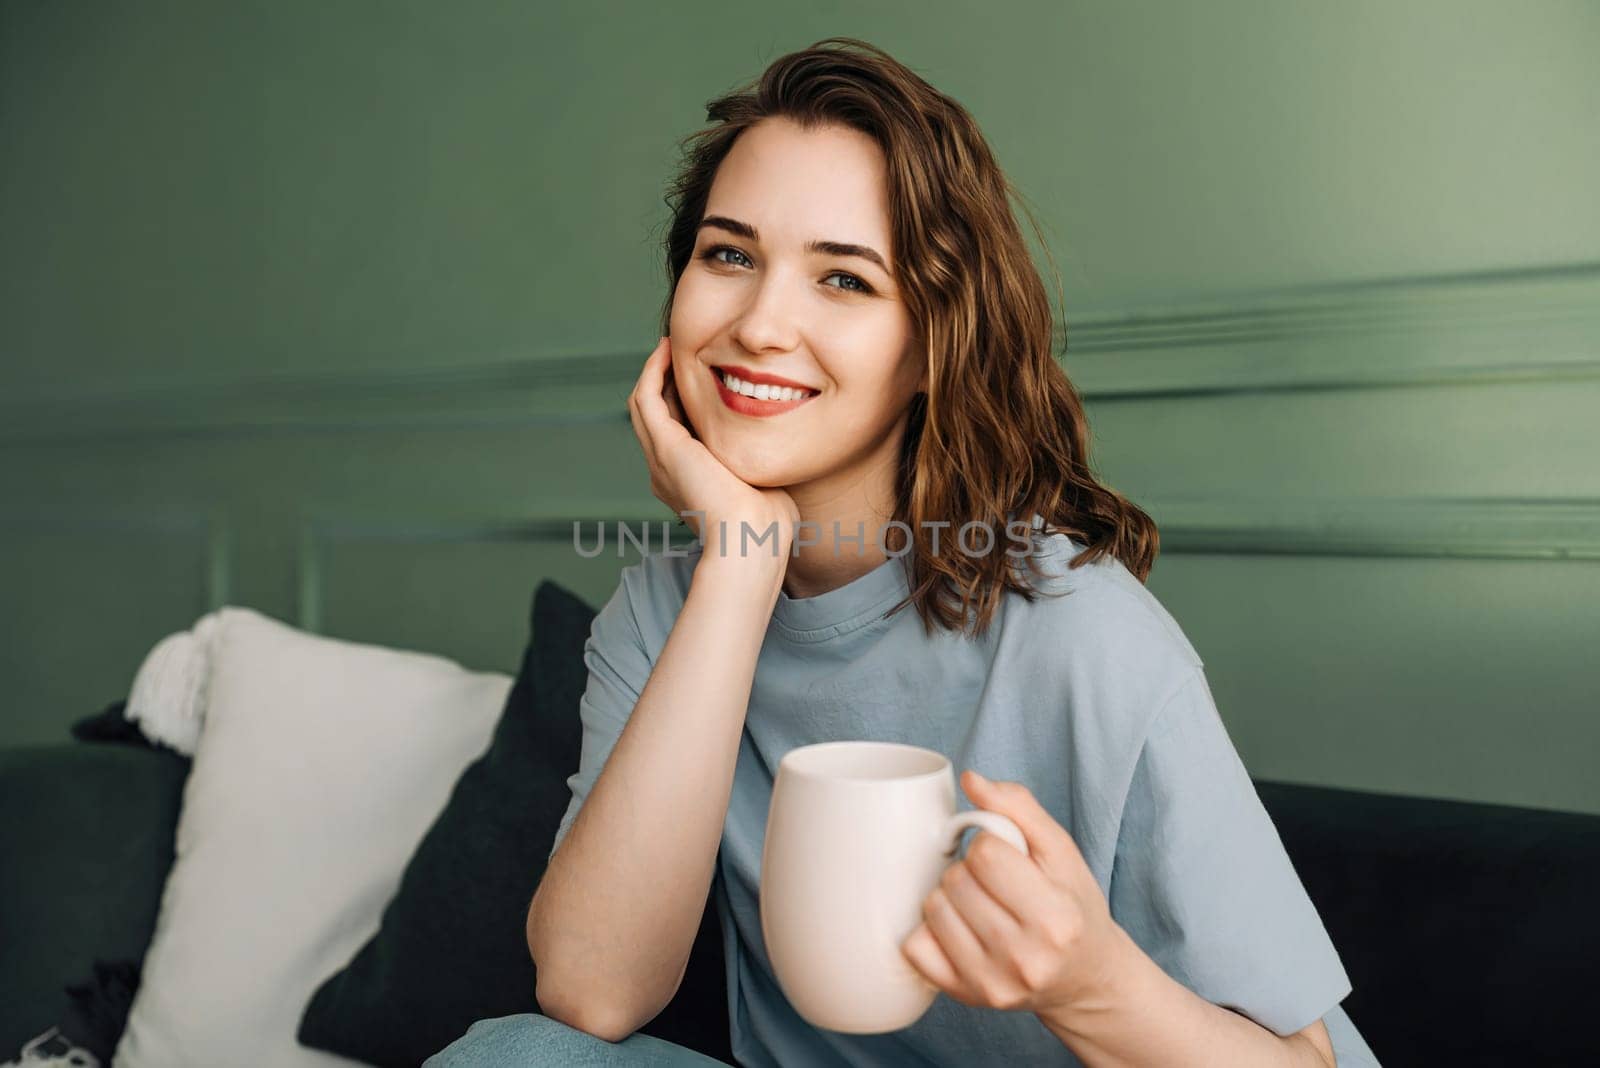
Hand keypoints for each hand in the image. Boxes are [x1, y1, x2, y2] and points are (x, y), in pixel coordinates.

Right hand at [627, 336, 798, 562]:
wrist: (751, 542)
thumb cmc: (767, 525)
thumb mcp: (762, 485)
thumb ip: (762, 463)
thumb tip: (781, 447)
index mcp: (686, 484)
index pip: (676, 434)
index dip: (683, 403)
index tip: (702, 378)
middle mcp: (666, 472)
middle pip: (655, 417)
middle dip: (664, 383)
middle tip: (679, 352)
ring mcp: (661, 460)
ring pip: (643, 405)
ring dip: (654, 372)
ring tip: (670, 345)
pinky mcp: (665, 448)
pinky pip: (645, 398)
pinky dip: (652, 372)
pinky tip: (668, 351)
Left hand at [900, 770, 1130, 1019]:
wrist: (1084, 977)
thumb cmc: (1073, 907)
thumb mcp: (1061, 852)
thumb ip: (1019, 808)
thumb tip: (971, 779)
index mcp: (1054, 918)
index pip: (985, 854)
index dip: (990, 846)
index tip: (1006, 859)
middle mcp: (1024, 958)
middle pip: (955, 880)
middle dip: (969, 870)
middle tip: (994, 884)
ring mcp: (992, 983)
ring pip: (932, 908)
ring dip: (949, 897)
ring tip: (979, 905)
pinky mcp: (967, 997)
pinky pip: (915, 946)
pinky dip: (929, 930)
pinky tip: (960, 930)